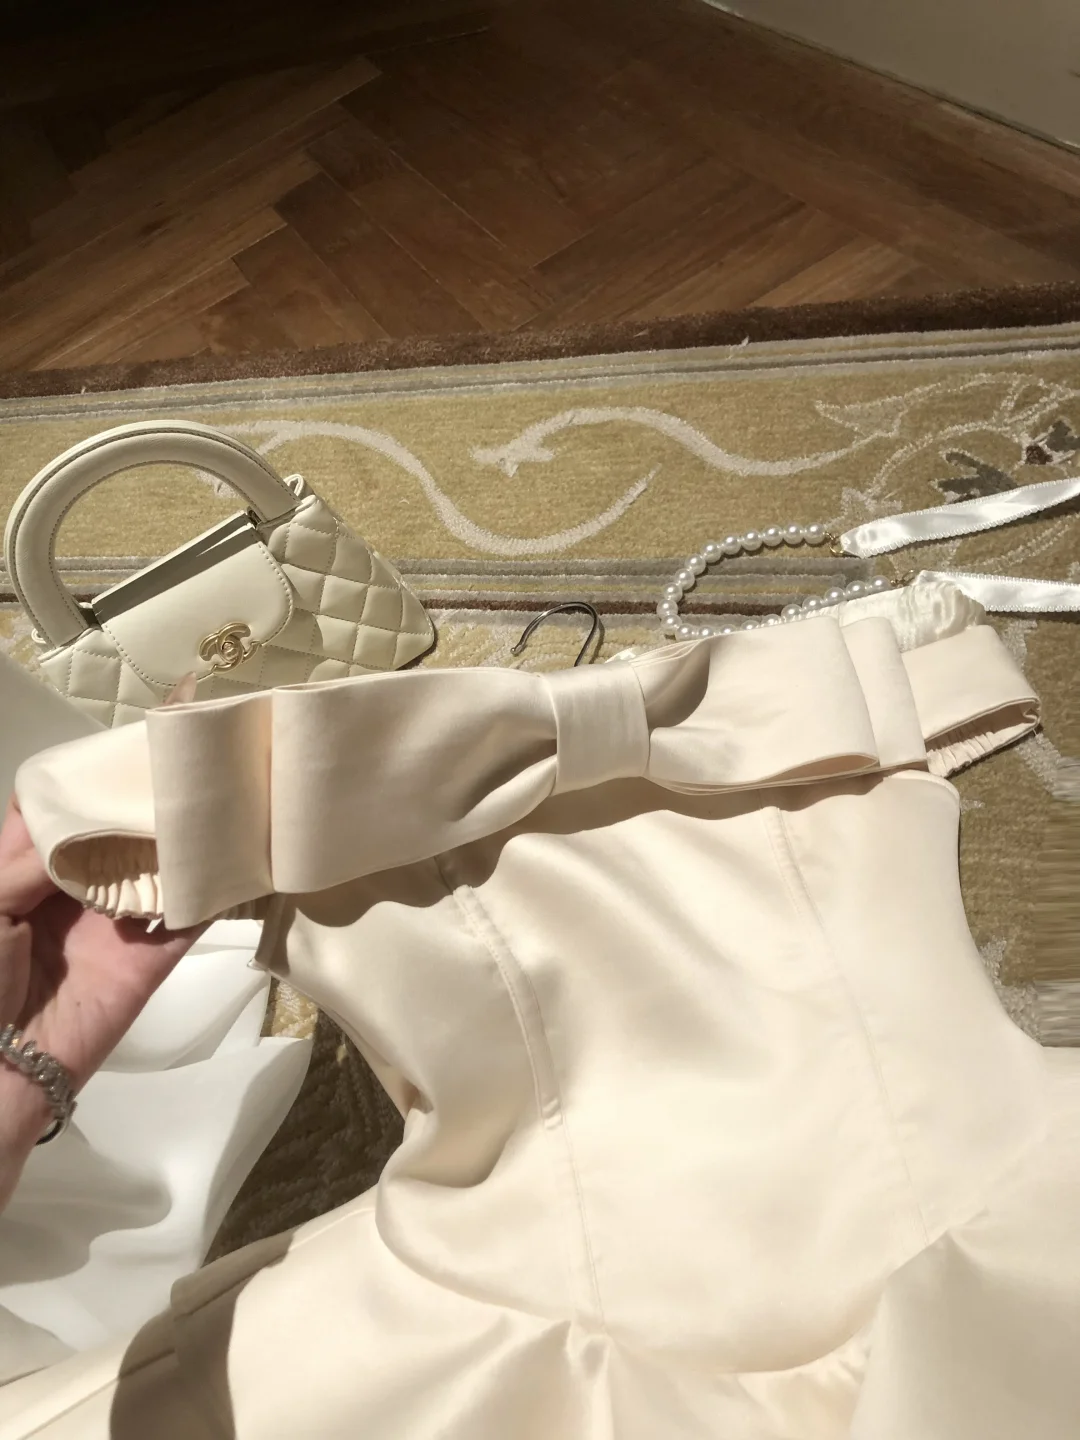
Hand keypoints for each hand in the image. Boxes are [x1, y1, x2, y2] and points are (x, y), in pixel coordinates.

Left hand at [0, 796, 203, 1204]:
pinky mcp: (150, 960)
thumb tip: (85, 822)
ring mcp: (116, 924)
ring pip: (156, 869)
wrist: (0, 1069)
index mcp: (24, 874)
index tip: (120, 746)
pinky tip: (237, 856)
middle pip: (115, 835)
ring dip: (182, 838)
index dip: (85, 780)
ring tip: (217, 794)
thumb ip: (29, 859)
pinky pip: (186, 920)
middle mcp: (74, 891)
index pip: (56, 814)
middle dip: (141, 801)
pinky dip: (212, 892)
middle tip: (182, 758)